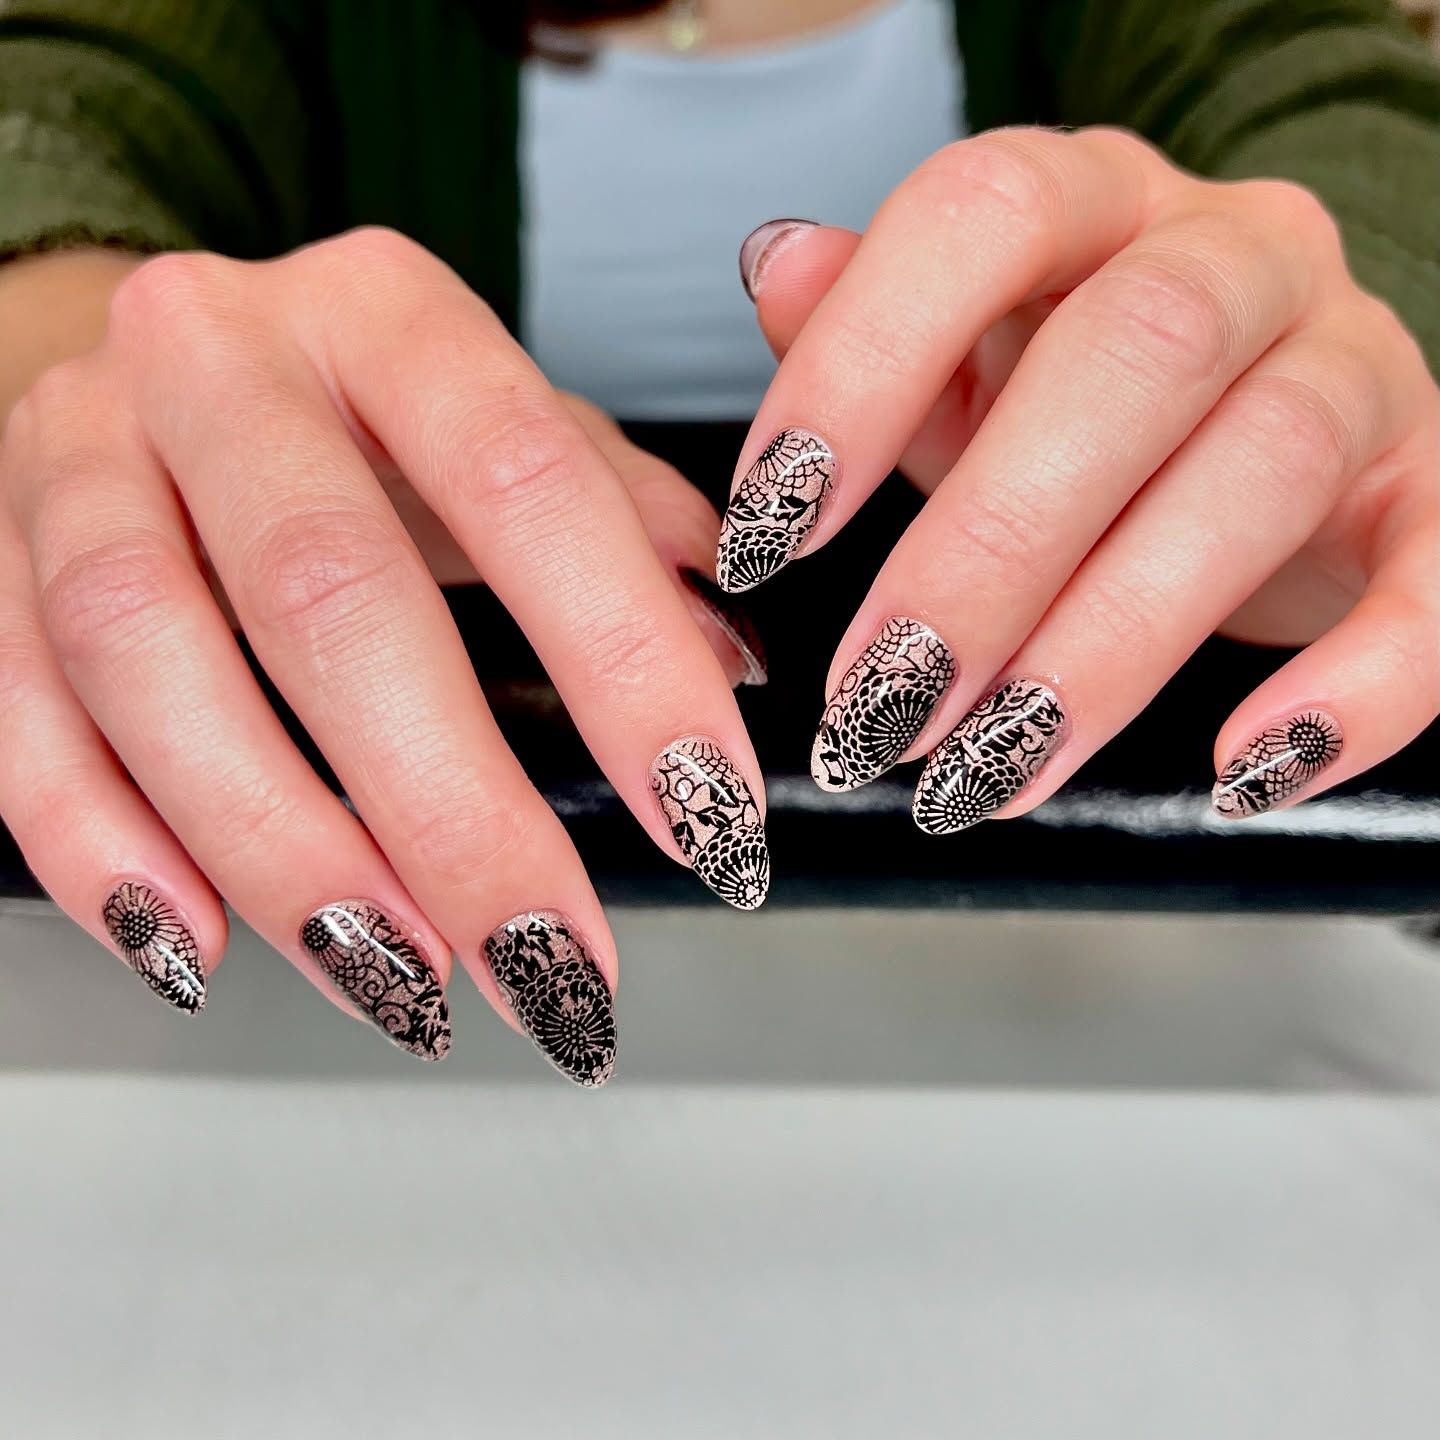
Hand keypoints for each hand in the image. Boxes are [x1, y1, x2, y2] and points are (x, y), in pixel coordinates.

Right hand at [0, 230, 769, 1081]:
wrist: (148, 354)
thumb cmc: (355, 413)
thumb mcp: (506, 426)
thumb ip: (623, 521)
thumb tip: (728, 660)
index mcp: (385, 314)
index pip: (526, 478)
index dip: (624, 659)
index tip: (705, 816)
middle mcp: (216, 359)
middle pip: (327, 590)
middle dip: (451, 809)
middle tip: (548, 961)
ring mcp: (74, 451)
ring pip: (146, 655)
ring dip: (281, 849)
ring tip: (400, 984)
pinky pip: (13, 706)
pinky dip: (98, 842)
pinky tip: (195, 945)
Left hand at [726, 127, 1438, 825]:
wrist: (1259, 411)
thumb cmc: (1075, 399)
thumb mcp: (958, 361)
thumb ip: (870, 323)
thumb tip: (782, 266)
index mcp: (1095, 202)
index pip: (981, 218)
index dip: (862, 364)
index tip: (769, 527)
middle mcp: (1238, 256)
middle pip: (1131, 358)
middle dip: (985, 553)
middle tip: (879, 704)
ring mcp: (1355, 365)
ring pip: (1262, 471)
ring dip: (1111, 647)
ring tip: (988, 770)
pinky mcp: (1434, 490)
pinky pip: (1437, 578)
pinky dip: (1356, 686)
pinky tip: (1245, 772)